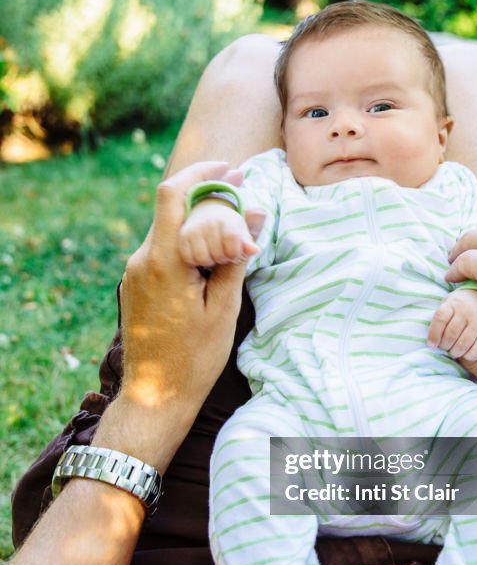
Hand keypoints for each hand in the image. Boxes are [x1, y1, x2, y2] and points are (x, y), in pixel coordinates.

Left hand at [104, 161, 264, 471]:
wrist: (155, 395)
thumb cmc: (194, 358)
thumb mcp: (224, 308)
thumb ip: (236, 257)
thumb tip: (254, 214)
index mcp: (163, 263)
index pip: (173, 196)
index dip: (202, 173)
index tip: (232, 168)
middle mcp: (141, 260)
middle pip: (170, 206)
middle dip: (205, 192)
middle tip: (241, 189)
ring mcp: (134, 271)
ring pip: (168, 226)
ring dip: (198, 217)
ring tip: (234, 224)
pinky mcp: (136, 281)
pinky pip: (163, 247)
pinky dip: (188, 239)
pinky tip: (213, 251)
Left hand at [427, 288, 476, 361]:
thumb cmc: (461, 307)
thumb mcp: (449, 304)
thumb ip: (440, 319)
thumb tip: (432, 343)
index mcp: (453, 303)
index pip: (440, 318)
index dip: (434, 334)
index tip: (432, 344)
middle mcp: (467, 311)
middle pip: (450, 334)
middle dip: (444, 345)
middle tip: (445, 347)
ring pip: (463, 344)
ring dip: (455, 352)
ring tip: (454, 352)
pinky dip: (469, 356)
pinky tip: (466, 354)